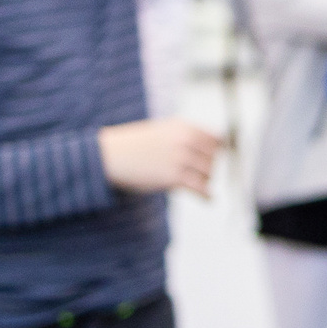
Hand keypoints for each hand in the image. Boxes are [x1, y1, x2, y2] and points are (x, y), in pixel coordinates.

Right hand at [97, 118, 220, 197]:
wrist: (110, 156)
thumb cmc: (135, 145)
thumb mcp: (163, 131)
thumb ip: (185, 136)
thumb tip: (213, 146)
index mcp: (184, 127)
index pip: (216, 140)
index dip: (217, 152)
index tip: (215, 160)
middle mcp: (185, 141)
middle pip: (213, 159)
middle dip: (209, 168)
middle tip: (203, 175)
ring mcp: (180, 159)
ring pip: (208, 174)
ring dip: (205, 181)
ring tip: (199, 185)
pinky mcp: (173, 177)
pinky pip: (200, 188)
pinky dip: (206, 195)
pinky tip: (209, 199)